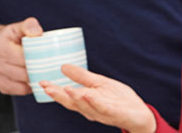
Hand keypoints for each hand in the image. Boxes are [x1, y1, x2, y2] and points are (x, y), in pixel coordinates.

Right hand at [0, 17, 42, 94]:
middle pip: (24, 74)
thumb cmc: (9, 38)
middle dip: (38, 72)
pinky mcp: (0, 86)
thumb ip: (29, 26)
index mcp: (0, 48)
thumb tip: (38, 33)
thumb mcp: (17, 28)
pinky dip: (28, 87)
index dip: (38, 59)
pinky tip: (32, 79)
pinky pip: (19, 91)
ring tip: (42, 73)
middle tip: (49, 68)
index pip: (24, 58)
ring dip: (34, 81)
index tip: (48, 58)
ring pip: (23, 85)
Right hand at [39, 64, 156, 132]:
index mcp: (86, 101)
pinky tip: (87, 94)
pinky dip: (94, 102)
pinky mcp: (115, 112)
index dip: (54, 90)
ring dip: (74, 98)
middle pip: (72, 102)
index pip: (67, 96)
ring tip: (64, 89)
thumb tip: (63, 66)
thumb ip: (81, 76)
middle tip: (46, 87)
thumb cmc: (119, 100)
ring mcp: (102, 112)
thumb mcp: (98, 83)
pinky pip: (103, 107)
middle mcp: (91, 109)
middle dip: (59, 96)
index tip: (41, 83)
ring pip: (85, 106)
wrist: (140, 114)